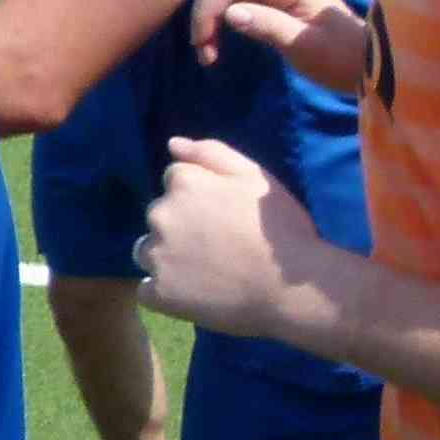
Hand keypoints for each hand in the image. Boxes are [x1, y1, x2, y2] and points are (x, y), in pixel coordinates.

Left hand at [138, 138, 329, 340]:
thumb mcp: (255, 176)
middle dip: (180, 225)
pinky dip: (164, 292)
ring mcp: (157, 257)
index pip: (175, 181)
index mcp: (183, 183)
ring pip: (147, 252)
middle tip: (217, 246)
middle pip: (159, 216)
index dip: (199, 197)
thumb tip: (173, 144)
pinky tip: (193, 295)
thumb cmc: (280, 227)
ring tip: (205, 272)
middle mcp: (160, 215)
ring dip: (166, 258)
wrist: (292, 287)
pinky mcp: (160, 294)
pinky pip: (147, 291)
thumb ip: (211, 153)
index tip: (223, 216)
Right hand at [189, 0, 368, 91]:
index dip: (209, 13)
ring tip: (209, 51)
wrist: (360, 58)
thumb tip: (229, 14)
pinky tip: (218, 37)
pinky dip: (220, 15)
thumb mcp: (303, 47)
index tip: (204, 48)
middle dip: (206, 16)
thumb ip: (267, 26)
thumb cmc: (337, 56)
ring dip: (210, 17)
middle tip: (205, 54)